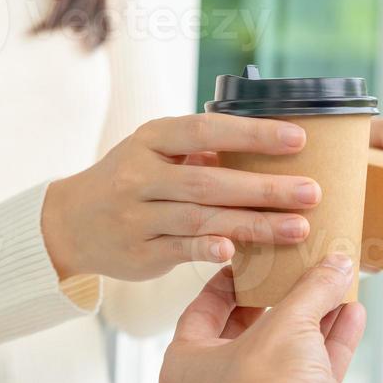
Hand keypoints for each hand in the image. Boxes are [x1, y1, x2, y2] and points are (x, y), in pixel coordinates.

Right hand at [41, 114, 322, 280]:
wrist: (70, 223)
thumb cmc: (129, 179)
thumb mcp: (156, 153)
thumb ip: (202, 151)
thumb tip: (266, 148)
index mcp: (151, 139)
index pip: (206, 130)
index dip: (252, 134)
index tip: (298, 139)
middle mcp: (141, 175)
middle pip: (210, 181)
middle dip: (265, 187)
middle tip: (312, 192)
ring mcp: (137, 216)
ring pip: (201, 218)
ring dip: (253, 224)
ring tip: (298, 227)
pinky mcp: (139, 252)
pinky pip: (179, 249)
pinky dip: (207, 249)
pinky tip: (237, 253)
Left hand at [159, 256, 365, 382]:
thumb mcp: (287, 323)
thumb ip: (312, 289)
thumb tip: (334, 264)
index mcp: (185, 366)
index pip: (201, 310)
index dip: (228, 281)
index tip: (251, 261)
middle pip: (247, 332)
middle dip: (279, 300)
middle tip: (295, 271)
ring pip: (283, 355)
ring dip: (312, 321)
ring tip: (335, 287)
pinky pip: (307, 377)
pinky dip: (328, 347)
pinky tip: (352, 315)